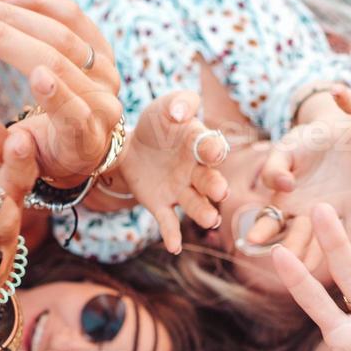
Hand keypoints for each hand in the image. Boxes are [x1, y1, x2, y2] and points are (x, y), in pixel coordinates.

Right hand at [0, 0, 122, 186]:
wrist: (82, 142)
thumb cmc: (43, 154)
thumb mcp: (21, 162)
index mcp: (86, 139)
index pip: (74, 115)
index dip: (57, 96)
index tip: (37, 75)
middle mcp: (104, 102)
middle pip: (58, 60)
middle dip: (5, 35)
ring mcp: (106, 72)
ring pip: (63, 32)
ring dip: (12, 13)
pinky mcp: (102, 48)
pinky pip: (71, 15)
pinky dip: (36, 1)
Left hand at [107, 90, 228, 253]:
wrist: (129, 147)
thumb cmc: (156, 124)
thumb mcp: (165, 106)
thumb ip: (179, 103)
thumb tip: (180, 114)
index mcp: (199, 146)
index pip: (211, 148)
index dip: (212, 150)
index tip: (212, 151)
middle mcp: (196, 172)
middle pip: (209, 181)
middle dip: (215, 187)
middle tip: (220, 193)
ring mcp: (180, 191)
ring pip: (195, 204)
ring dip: (203, 213)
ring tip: (210, 221)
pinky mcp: (161, 205)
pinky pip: (169, 222)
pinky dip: (172, 235)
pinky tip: (173, 247)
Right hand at [246, 113, 350, 254]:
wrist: (339, 131)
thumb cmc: (305, 139)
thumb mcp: (286, 148)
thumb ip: (276, 167)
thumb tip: (282, 185)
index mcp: (283, 202)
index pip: (269, 221)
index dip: (261, 230)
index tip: (252, 239)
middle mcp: (303, 215)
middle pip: (296, 236)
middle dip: (292, 247)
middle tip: (289, 258)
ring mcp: (329, 216)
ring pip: (321, 241)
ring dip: (317, 254)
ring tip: (312, 267)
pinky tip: (350, 261)